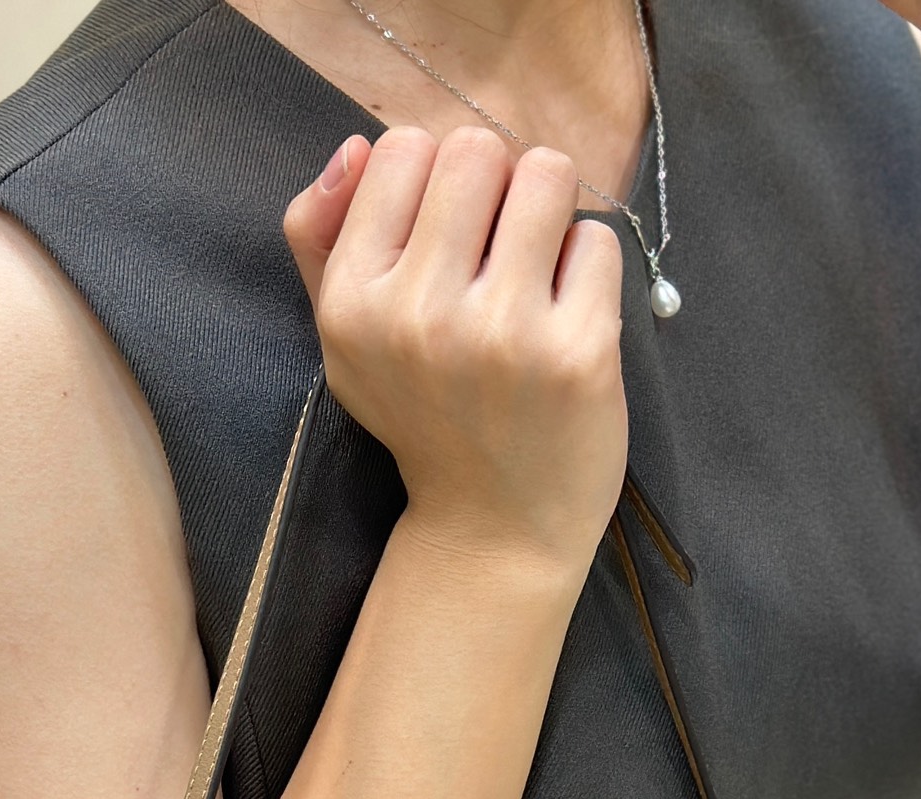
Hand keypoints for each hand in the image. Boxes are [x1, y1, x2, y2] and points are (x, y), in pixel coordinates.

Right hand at [283, 124, 628, 572]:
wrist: (492, 531)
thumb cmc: (424, 420)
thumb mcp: (345, 340)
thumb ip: (323, 238)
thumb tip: (356, 145)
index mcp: (354, 304)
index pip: (400, 149)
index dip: (434, 180)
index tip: (447, 239)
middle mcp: (420, 316)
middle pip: (475, 150)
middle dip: (495, 187)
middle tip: (499, 253)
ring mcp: (503, 334)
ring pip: (544, 175)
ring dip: (549, 213)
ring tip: (536, 273)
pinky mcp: (578, 353)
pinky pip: (597, 241)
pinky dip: (588, 269)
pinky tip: (567, 319)